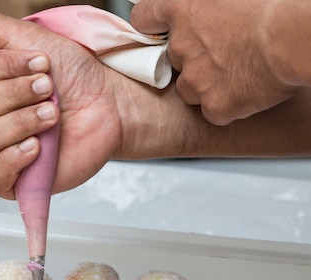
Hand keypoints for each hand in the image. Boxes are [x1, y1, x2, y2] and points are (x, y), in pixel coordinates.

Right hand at [0, 0, 133, 198]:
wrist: (112, 107)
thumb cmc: (77, 76)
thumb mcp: (32, 40)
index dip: (5, 68)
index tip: (43, 63)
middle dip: (14, 96)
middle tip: (49, 90)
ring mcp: (0, 151)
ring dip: (18, 124)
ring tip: (51, 116)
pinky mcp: (17, 180)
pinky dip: (11, 162)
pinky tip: (36, 148)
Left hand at [130, 0, 298, 124]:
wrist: (293, 37)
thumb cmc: (270, 7)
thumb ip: (202, 2)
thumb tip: (200, 4)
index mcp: (182, 9)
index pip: (144, 18)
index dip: (152, 25)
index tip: (160, 29)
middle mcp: (182, 46)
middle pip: (172, 58)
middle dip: (191, 57)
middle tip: (220, 50)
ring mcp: (195, 78)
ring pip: (188, 88)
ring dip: (205, 83)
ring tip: (235, 70)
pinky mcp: (214, 105)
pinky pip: (212, 110)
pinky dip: (226, 104)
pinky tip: (245, 90)